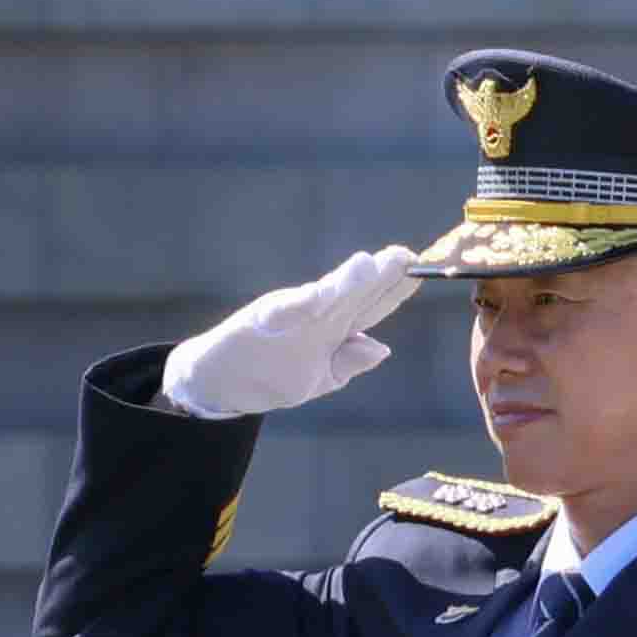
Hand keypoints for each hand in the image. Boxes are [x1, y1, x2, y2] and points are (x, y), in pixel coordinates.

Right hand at [160, 244, 430, 420]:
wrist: (216, 381)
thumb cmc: (269, 374)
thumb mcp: (318, 377)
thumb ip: (348, 361)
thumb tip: (381, 348)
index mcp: (333, 328)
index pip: (372, 304)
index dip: (396, 288)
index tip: (420, 268)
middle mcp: (315, 316)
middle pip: (354, 296)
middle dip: (379, 277)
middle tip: (404, 255)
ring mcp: (289, 317)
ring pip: (324, 299)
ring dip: (345, 283)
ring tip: (368, 264)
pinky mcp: (261, 321)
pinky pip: (285, 313)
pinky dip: (303, 303)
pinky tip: (320, 294)